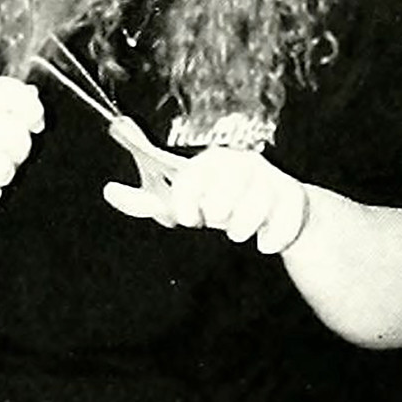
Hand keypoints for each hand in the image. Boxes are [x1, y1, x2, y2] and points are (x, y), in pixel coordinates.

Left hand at [104, 147, 307, 254]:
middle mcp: (240, 161)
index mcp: (209, 160)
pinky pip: (278, 231)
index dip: (185, 204)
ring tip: (241, 228)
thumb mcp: (182, 201)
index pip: (190, 178)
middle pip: (221, 201)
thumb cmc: (219, 202)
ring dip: (242, 230)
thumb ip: (144, 201)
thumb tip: (108, 190)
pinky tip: (265, 238)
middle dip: (217, 218)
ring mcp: (269, 178)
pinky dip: (269, 242)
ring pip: (248, 216)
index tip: (186, 218)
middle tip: (219, 218)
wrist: (274, 210)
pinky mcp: (293, 197)